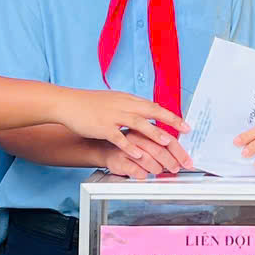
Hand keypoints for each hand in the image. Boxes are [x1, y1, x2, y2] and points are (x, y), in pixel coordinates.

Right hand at [54, 87, 182, 153]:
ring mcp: (113, 116)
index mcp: (128, 100)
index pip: (154, 107)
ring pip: (138, 123)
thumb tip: (148, 112)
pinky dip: (129, 146)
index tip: (185, 125)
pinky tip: (138, 155)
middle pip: (152, 112)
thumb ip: (131, 108)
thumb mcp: (115, 101)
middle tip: (186, 132)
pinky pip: (118, 137)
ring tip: (167, 143)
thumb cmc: (91, 104)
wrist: (68, 103)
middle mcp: (124, 106)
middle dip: (171, 122)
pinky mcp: (102, 127)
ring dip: (154, 132)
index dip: (171, 116)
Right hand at [100, 135, 189, 179]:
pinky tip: (144, 173)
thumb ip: (163, 146)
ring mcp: (126, 147)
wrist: (105, 150)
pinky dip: (141, 173)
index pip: (168, 140)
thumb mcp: (147, 142)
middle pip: (158, 149)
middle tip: (175, 169)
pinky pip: (133, 168)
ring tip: (158, 171)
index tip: (188, 162)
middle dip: (170, 161)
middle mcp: (137, 136)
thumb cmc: (131, 146)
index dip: (180, 152)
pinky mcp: (118, 159)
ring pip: (146, 159)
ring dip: (156, 168)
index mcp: (147, 130)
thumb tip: (182, 158)